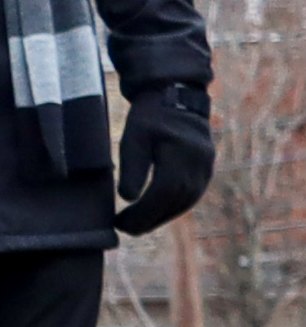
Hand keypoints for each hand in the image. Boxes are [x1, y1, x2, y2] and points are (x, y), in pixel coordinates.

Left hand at [115, 82, 213, 235]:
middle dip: (149, 220)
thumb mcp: (133, 138)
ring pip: (185, 202)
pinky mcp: (206, 168)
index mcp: (180, 156)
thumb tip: (127, 198)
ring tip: (137, 225)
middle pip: (174, 202)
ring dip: (161, 216)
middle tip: (125, 229)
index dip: (142, 213)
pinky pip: (191, 195)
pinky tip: (155, 213)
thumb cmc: (150, 117)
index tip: (120, 224)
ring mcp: (206, 168)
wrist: (177, 97)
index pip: (161, 194)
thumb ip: (132, 167)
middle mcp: (199, 165)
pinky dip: (173, 207)